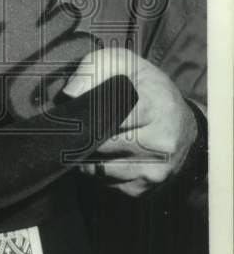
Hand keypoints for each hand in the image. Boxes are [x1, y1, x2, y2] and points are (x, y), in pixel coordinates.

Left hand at [63, 47, 197, 197]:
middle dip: (83, 137)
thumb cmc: (148, 90)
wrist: (184, 126)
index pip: (109, 117)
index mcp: (156, 108)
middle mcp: (160, 143)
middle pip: (101, 146)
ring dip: (87, 157)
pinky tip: (105, 156)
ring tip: (91, 140)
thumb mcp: (124, 64)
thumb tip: (70, 94)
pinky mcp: (144, 189)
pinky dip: (98, 172)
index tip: (75, 114)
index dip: (88, 116)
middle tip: (75, 127)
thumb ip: (93, 69)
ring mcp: (153, 170)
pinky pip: (106, 184)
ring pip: (99, 169)